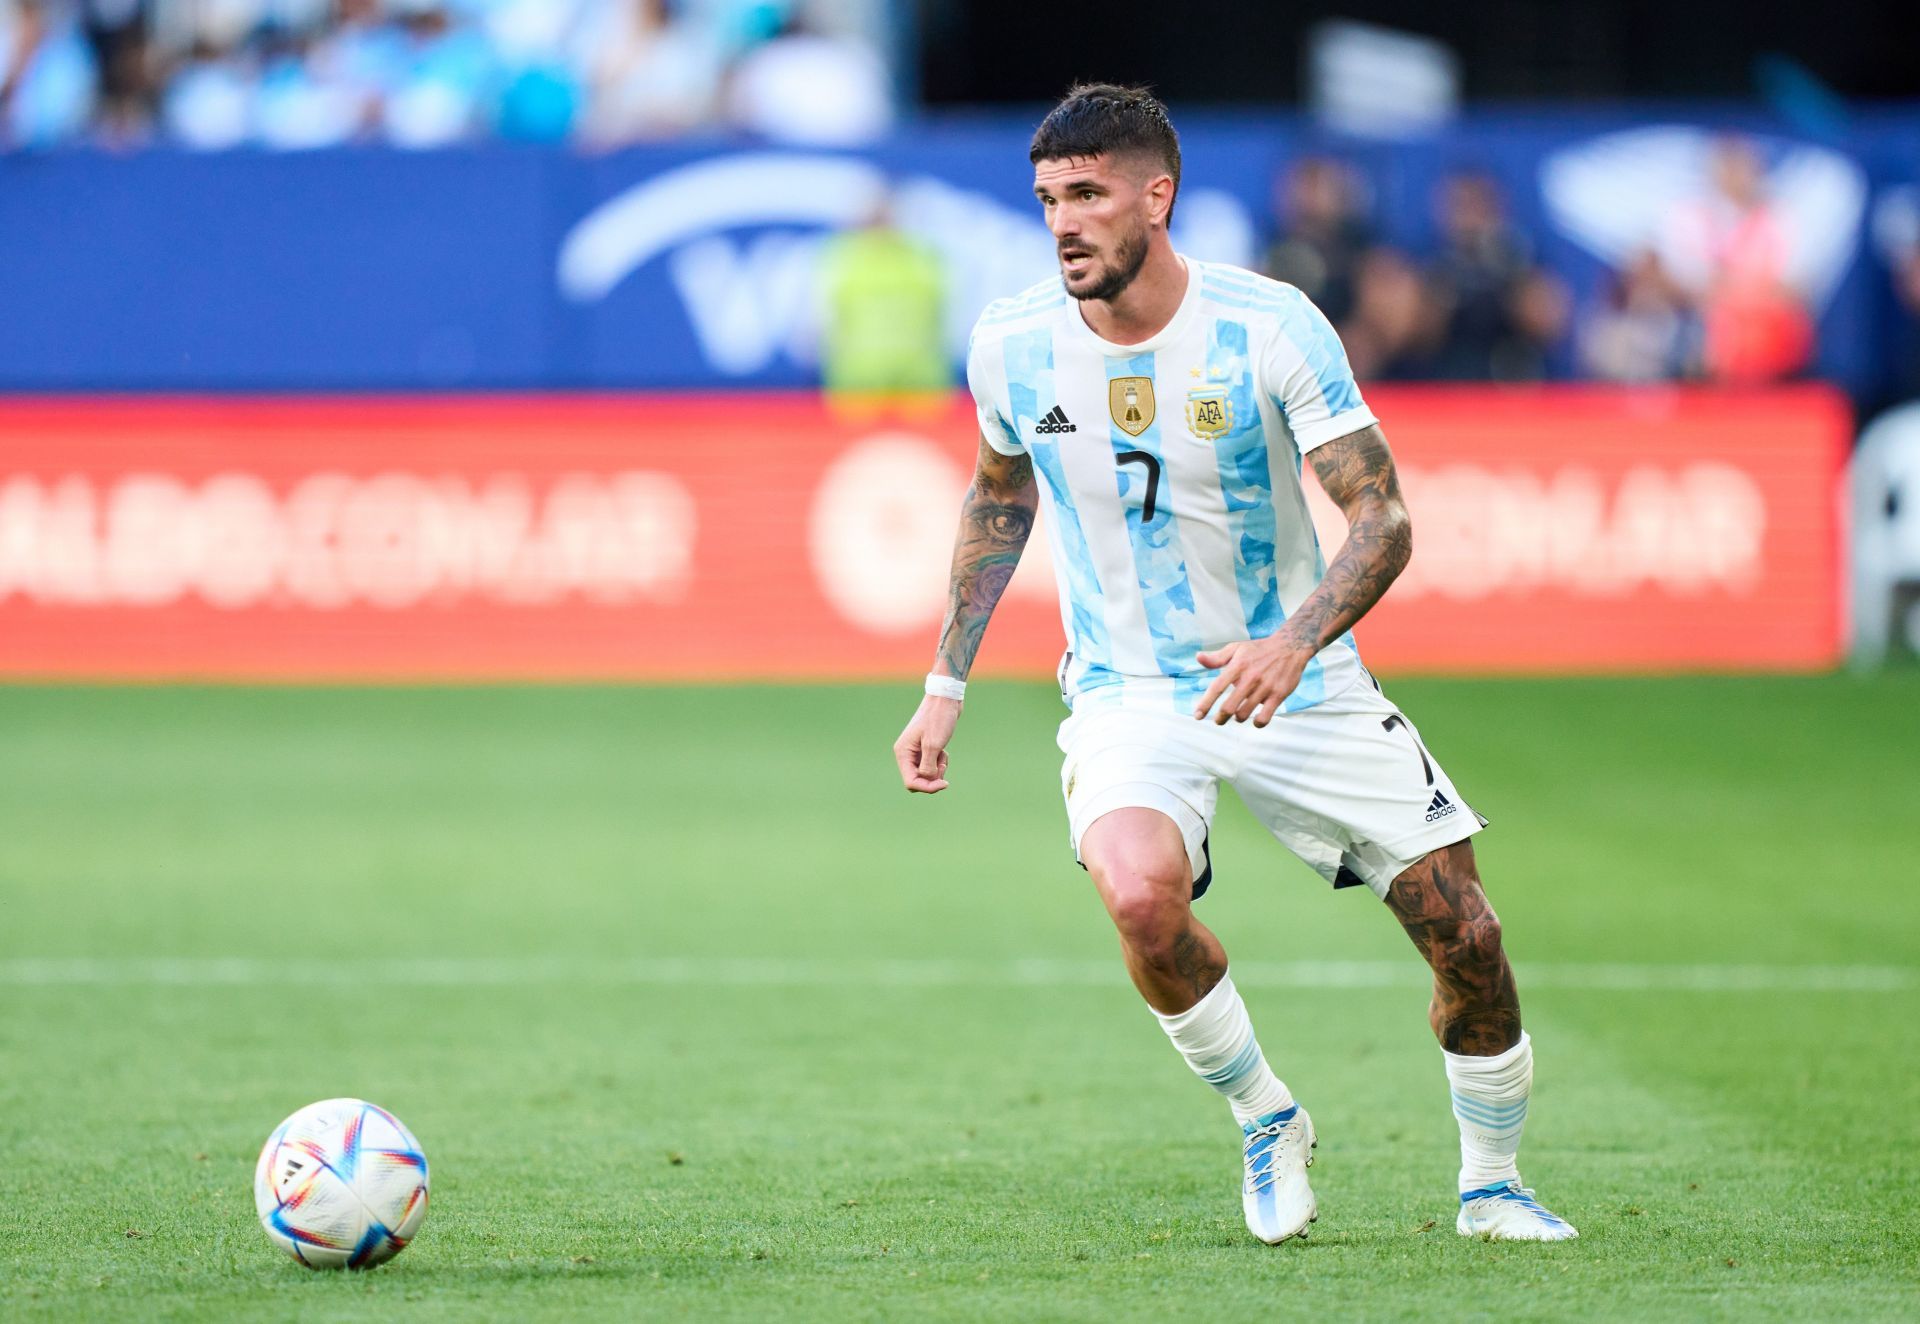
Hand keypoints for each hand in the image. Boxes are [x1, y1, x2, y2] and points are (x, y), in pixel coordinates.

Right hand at [894, 695, 961, 792]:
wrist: (946, 699)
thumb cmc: (938, 719)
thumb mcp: (934, 745)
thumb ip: (928, 767)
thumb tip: (927, 779)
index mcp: (903, 752)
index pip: (911, 782)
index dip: (927, 787)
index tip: (944, 783)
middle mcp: (907, 753)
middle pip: (917, 780)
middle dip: (932, 778)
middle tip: (943, 763)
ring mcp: (916, 751)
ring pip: (925, 774)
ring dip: (938, 769)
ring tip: (943, 754)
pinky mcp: (925, 748)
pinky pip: (931, 765)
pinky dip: (940, 762)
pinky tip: (944, 750)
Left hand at [1192, 635, 1314, 726]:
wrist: (1291, 646)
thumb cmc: (1259, 649)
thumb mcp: (1237, 648)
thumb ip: (1217, 657)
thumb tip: (1198, 658)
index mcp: (1237, 666)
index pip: (1217, 687)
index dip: (1205, 703)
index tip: (1197, 716)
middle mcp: (1250, 677)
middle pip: (1229, 707)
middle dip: (1220, 718)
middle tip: (1219, 720)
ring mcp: (1265, 687)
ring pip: (1244, 714)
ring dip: (1238, 718)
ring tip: (1238, 715)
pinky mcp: (1279, 694)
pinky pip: (1265, 717)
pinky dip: (1257, 723)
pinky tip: (1255, 720)